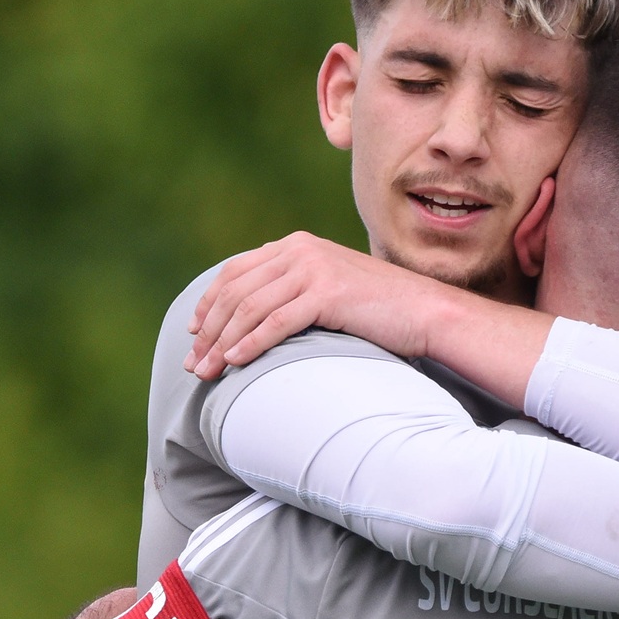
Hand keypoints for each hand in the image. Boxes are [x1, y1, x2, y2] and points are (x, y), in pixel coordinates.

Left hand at [187, 232, 458, 378]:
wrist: (425, 311)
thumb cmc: (378, 310)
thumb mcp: (329, 290)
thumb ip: (295, 290)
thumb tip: (256, 316)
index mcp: (296, 245)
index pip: (235, 272)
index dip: (208, 303)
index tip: (193, 332)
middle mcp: (300, 250)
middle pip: (235, 291)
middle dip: (208, 330)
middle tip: (193, 363)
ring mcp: (313, 268)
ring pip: (249, 308)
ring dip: (222, 343)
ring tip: (207, 372)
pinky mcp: (327, 292)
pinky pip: (275, 322)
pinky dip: (250, 344)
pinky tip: (235, 362)